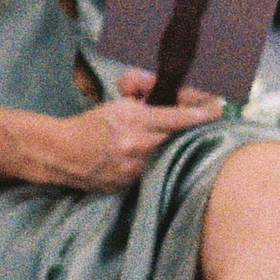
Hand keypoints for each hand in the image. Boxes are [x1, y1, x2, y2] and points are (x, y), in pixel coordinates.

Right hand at [37, 75, 221, 189]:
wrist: (61, 154)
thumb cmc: (90, 125)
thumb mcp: (118, 105)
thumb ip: (144, 99)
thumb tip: (166, 93)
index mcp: (135, 121)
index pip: (180, 117)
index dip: (203, 112)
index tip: (218, 108)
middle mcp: (139, 147)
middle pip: (181, 139)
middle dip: (192, 130)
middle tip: (199, 124)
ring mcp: (136, 170)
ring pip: (170, 158)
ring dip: (174, 150)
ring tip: (165, 144)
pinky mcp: (131, 186)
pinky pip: (154, 174)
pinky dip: (157, 166)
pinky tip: (150, 161)